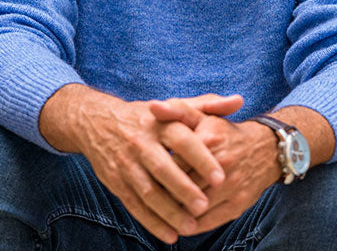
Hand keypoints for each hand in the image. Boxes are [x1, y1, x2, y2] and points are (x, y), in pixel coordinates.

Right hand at [38, 85, 229, 242]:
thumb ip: (208, 105)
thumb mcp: (175, 105)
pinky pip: (134, 205)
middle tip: (205, 206)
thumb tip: (239, 101)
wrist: (97, 121)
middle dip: (184, 189)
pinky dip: (151, 222)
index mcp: (160, 123)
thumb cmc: (148, 116)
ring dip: (169, 212)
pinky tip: (170, 235)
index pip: (182, 140)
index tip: (220, 177)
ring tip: (191, 227)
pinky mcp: (116, 181)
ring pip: (148, 191)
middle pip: (164, 168)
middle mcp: (141, 142)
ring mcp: (127, 163)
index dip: (201, 158)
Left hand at [150, 101, 282, 233]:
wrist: (266, 149)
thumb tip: (153, 107)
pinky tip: (180, 221)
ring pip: (192, 208)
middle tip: (150, 195)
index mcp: (210, 138)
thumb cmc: (225, 134)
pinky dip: (190, 225)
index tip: (147, 174)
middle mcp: (222, 162)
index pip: (172, 162)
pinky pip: (207, 222)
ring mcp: (232, 186)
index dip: (156, 171)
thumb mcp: (203, 116)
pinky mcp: (237, 205)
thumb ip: (177, 111)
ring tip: (163, 210)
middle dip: (163, 194)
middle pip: (180, 187)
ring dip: (175, 213)